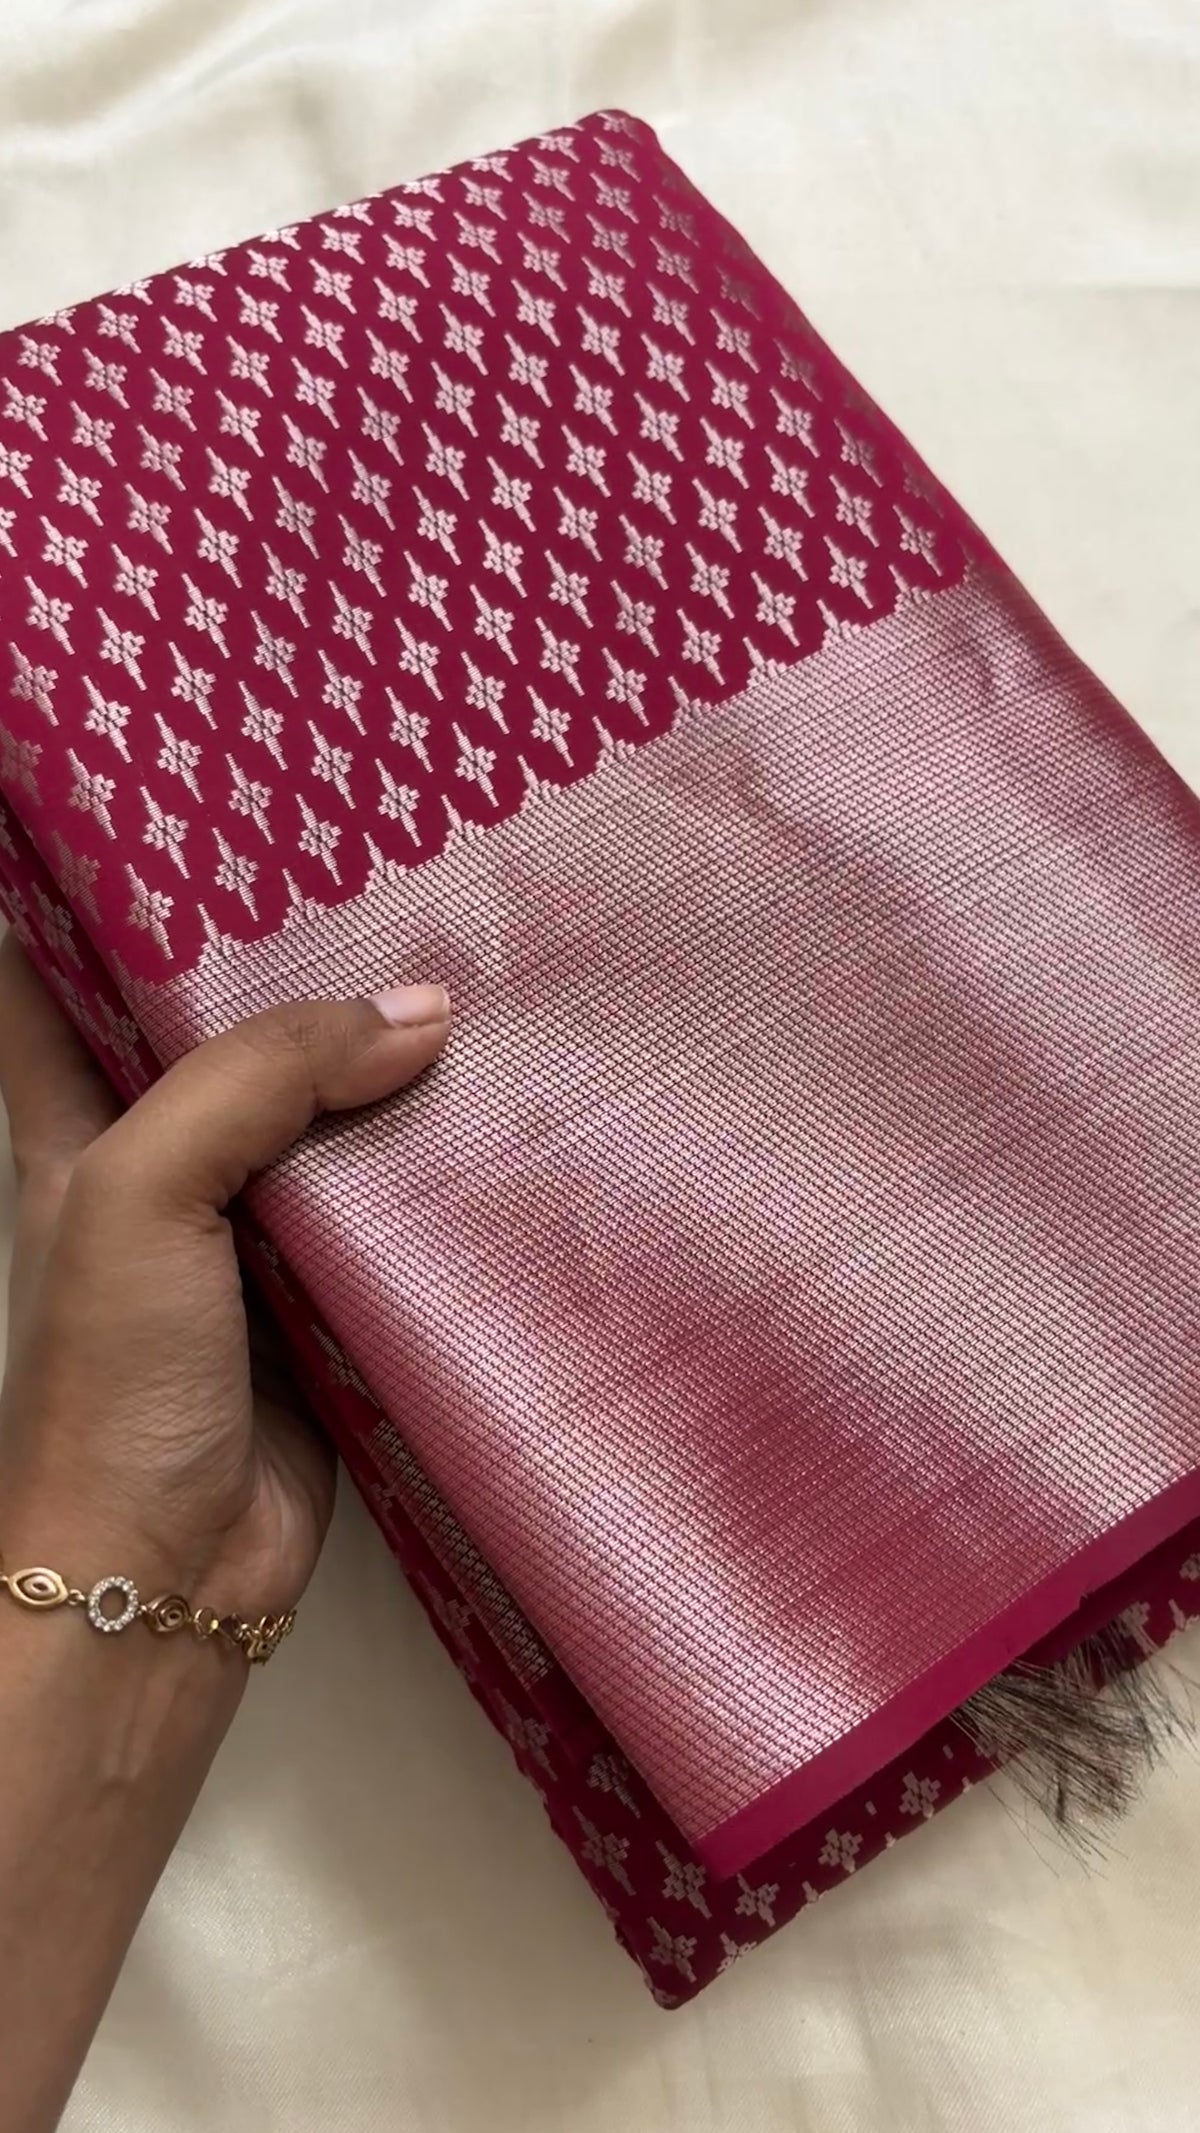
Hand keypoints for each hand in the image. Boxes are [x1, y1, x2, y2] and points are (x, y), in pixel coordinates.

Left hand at [0, 933, 449, 1623]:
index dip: (123, 896)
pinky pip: (388, 1207)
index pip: (72, 975)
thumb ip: (262, 1079)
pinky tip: (504, 1106)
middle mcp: (162, 1164)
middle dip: (297, 964)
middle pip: (227, 1033)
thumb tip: (416, 1014)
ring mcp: (250, 1234)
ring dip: (383, 1062)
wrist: (165, 1580)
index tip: (212, 823)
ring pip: (322, 1115)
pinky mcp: (331, 1299)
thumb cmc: (111, 1384)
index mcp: (78, 1123)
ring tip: (473, 965)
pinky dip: (436, 1163)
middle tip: (389, 873)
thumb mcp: (145, 1192)